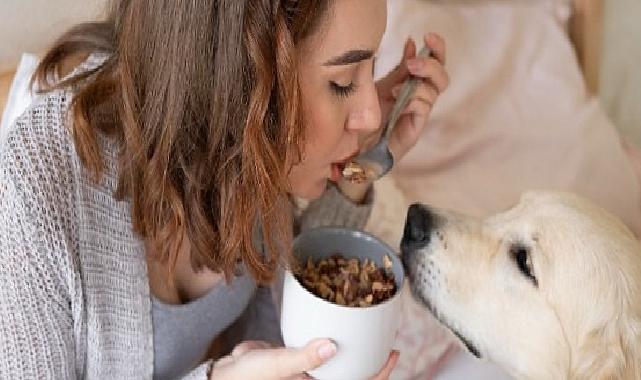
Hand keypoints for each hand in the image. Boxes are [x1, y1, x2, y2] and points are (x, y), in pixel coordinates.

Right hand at [209, 339, 399, 379]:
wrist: (225, 374)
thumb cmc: (247, 378)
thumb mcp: (276, 366)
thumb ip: (304, 359)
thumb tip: (332, 347)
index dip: (378, 374)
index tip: (392, 354)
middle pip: (353, 373)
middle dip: (371, 358)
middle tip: (386, 336)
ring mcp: (310, 372)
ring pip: (340, 361)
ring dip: (354, 348)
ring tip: (368, 326)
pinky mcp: (301, 359)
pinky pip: (322, 349)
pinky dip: (332, 339)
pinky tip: (337, 322)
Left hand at [373, 33, 448, 162]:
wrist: (352, 148)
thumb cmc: (366, 118)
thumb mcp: (379, 86)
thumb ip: (397, 68)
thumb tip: (411, 41)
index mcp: (412, 86)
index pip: (435, 65)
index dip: (436, 49)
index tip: (427, 35)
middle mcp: (419, 100)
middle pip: (442, 78)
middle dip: (432, 65)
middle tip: (413, 64)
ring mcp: (417, 116)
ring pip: (434, 92)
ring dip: (418, 83)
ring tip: (396, 86)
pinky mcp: (414, 131)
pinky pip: (423, 110)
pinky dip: (413, 100)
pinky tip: (397, 100)